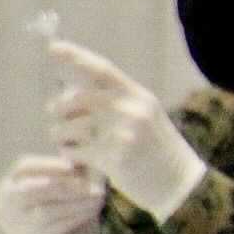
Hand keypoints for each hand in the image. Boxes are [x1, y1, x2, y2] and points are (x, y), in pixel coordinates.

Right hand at [0, 155, 104, 233]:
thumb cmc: (70, 216)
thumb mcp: (72, 190)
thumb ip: (75, 172)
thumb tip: (87, 152)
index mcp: (11, 187)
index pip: (23, 168)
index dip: (48, 164)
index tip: (74, 165)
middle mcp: (8, 208)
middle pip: (30, 189)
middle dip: (64, 183)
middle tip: (93, 183)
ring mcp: (18, 229)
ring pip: (46, 209)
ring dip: (76, 200)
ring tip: (100, 195)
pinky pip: (56, 227)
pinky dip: (78, 215)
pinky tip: (94, 209)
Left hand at [48, 41, 207, 221]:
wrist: (180, 185)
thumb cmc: (158, 151)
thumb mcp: (146, 117)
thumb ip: (117, 102)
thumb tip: (71, 91)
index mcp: (139, 96)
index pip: (102, 70)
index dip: (76, 56)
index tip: (53, 48)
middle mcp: (131, 110)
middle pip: (74, 99)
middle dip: (58, 108)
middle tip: (59, 118)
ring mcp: (123, 134)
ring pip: (67, 127)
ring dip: (61, 136)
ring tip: (71, 143)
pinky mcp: (113, 158)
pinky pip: (72, 150)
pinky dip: (70, 155)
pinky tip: (80, 159)